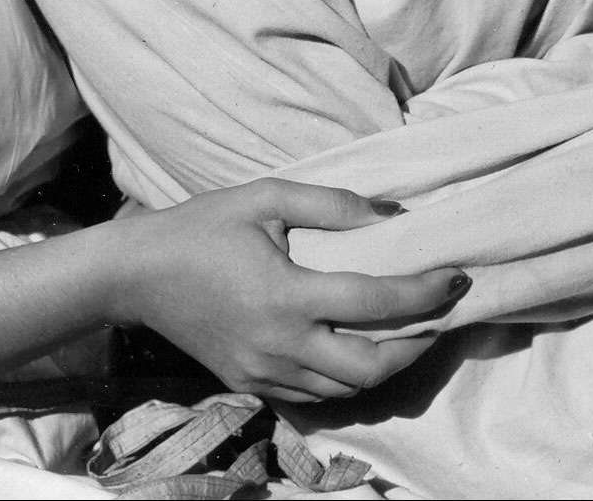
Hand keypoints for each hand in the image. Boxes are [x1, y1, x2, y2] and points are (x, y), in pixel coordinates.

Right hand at [113, 180, 467, 402]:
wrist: (135, 276)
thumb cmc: (203, 226)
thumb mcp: (268, 197)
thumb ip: (336, 205)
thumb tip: (396, 216)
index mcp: (286, 296)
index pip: (376, 304)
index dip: (426, 292)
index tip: (457, 276)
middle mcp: (280, 345)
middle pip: (371, 367)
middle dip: (418, 344)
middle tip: (441, 314)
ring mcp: (264, 372)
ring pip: (346, 389)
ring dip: (386, 364)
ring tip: (412, 330)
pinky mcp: (251, 384)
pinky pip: (315, 394)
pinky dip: (348, 378)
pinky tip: (361, 347)